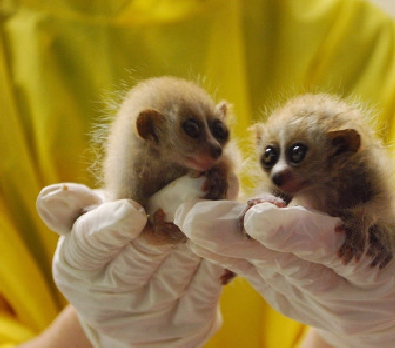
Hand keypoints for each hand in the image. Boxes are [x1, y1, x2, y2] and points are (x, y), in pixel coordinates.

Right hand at [36, 178, 225, 346]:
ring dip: (198, 234)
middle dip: (167, 223)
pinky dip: (217, 255)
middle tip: (193, 191)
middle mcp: (109, 297)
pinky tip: (223, 231)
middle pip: (142, 255)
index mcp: (78, 267)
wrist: (135, 307)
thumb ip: (73, 208)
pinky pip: (208, 284)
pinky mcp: (188, 321)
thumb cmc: (112, 248)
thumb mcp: (87, 226)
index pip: (89, 246)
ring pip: (179, 267)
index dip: (110, 228)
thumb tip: (54, 197)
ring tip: (212, 202)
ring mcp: (150, 314)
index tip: (132, 211)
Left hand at [178, 202, 394, 347]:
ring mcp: (283, 272)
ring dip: (210, 236)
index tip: (263, 219)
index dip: (294, 236)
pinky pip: (234, 252)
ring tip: (176, 212)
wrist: (380, 306)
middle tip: (197, 219)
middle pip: (268, 254)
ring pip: (243, 253)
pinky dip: (209, 235)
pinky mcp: (265, 265)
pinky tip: (181, 213)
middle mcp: (310, 273)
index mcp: (353, 266)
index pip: (322, 251)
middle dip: (234, 236)